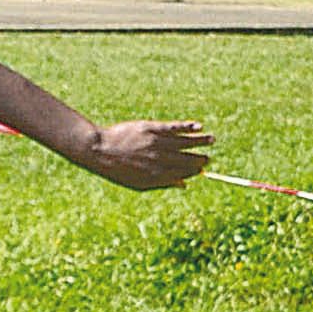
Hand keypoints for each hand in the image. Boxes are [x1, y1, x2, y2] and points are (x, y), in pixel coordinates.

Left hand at [81, 121, 213, 190]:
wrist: (99, 150)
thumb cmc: (118, 169)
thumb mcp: (138, 183)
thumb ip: (162, 184)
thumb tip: (183, 185)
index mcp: (156, 174)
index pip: (181, 173)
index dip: (193, 171)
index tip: (202, 170)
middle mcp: (158, 159)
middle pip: (185, 158)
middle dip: (199, 158)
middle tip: (209, 158)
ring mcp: (156, 143)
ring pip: (183, 142)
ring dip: (199, 141)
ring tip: (212, 140)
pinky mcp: (152, 128)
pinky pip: (174, 127)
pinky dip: (187, 127)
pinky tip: (198, 126)